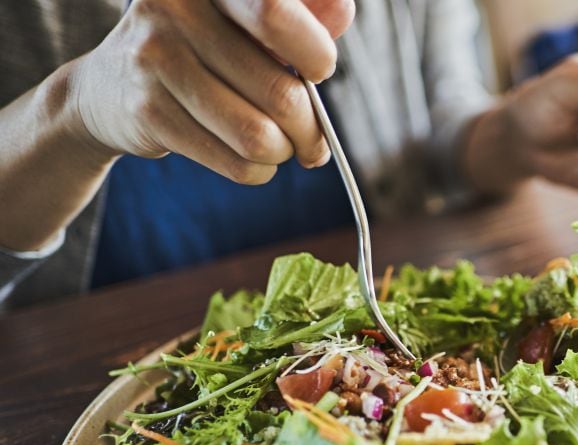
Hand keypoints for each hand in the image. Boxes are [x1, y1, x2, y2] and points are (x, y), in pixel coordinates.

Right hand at [69, 0, 354, 184]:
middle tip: (313, 137)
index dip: (316, 54)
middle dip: (311, 128)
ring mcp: (156, 59)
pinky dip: (259, 171)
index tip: (319, 70)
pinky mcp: (149, 111)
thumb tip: (342, 12)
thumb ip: (298, 14)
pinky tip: (254, 160)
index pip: (277, 15)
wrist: (110, 86)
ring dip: (285, 153)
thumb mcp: (245, 20)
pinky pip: (235, 162)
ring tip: (283, 147)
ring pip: (259, 137)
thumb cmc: (202, 48)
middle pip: (280, 93)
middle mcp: (176, 9)